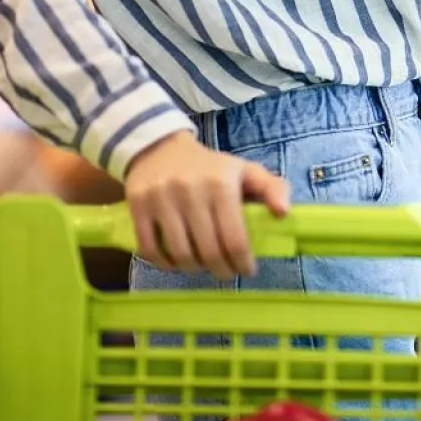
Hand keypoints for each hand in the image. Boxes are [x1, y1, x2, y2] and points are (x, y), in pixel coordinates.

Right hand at [124, 132, 290, 279]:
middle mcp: (190, 191)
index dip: (242, 262)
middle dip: (221, 269)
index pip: (234, 238)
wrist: (161, 148)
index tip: (247, 270)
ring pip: (179, 254)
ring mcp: (161, 199)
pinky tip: (176, 262)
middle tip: (225, 272)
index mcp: (221, 184)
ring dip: (193, 268)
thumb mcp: (246, 170)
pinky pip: (149, 249)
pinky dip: (164, 263)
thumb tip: (283, 213)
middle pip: (207, 251)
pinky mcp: (137, 206)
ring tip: (202, 266)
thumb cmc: (211, 167)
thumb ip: (273, 188)